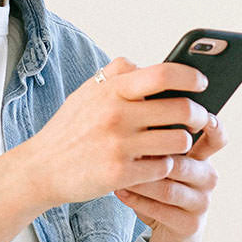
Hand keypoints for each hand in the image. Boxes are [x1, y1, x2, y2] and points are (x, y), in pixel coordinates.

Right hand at [25, 56, 209, 209]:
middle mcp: (116, 116)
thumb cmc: (67, 131)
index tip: (201, 84)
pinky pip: (161, 168)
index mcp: (111, 91)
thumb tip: (146, 67)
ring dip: (183, 144)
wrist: (41, 170)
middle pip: (179, 110)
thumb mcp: (86, 93)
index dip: (190, 77)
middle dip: (197, 115)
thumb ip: (116, 75)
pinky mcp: (119, 175)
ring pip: (176, 142)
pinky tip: (157, 166)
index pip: (164, 74)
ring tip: (176, 145)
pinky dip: (164, 167)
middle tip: (199, 120)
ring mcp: (118, 146)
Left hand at [114, 113, 228, 241]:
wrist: (169, 237)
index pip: (217, 138)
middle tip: (124, 150)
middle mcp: (208, 178)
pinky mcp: (191, 225)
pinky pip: (162, 210)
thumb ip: (156, 147)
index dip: (211, 125)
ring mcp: (202, 203)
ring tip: (118, 174)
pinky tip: (120, 192)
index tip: (194, 114)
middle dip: (151, 159)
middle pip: (182, 164)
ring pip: (169, 188)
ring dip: (141, 181)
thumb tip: (136, 117)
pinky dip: (138, 201)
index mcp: (204, 159)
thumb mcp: (161, 168)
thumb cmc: (161, 194)